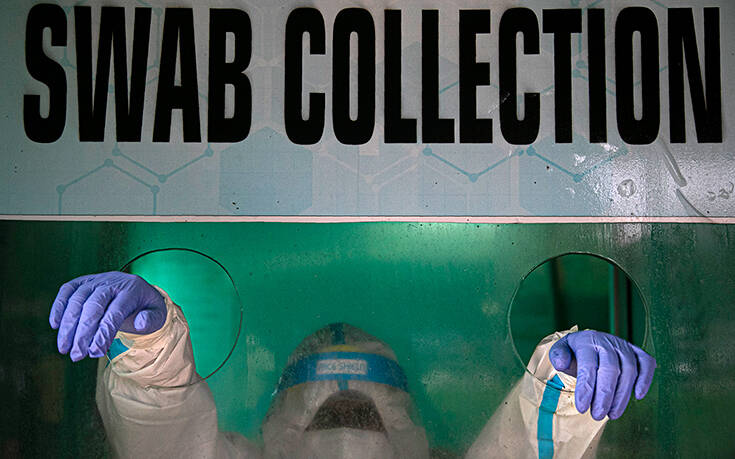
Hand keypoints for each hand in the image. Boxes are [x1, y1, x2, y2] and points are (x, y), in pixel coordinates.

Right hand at [49, 271, 165, 361]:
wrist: (138, 290)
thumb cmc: (146, 308)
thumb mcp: (157, 315)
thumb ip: (151, 320)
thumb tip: (140, 323)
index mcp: (132, 289)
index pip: (115, 312)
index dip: (103, 333)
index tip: (95, 352)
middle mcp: (113, 281)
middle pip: (93, 306)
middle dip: (83, 333)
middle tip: (77, 355)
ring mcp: (96, 279)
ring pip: (77, 299)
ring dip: (67, 325)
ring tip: (64, 348)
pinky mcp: (83, 281)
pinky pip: (66, 290)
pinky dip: (58, 307)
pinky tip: (55, 326)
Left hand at [549, 330, 655, 420]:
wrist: (589, 342)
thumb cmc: (575, 353)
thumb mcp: (561, 351)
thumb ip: (558, 356)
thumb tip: (561, 363)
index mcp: (587, 341)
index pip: (588, 366)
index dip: (586, 388)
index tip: (581, 408)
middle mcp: (607, 342)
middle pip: (610, 369)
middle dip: (604, 396)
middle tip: (597, 415)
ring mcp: (624, 346)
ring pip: (629, 370)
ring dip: (622, 395)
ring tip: (611, 414)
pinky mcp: (637, 352)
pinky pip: (647, 364)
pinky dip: (645, 379)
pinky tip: (638, 396)